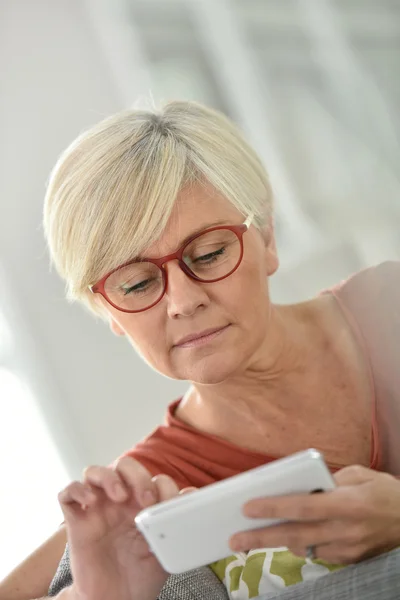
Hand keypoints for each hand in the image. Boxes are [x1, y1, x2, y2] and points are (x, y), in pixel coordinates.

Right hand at [58, 457, 194, 599]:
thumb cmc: (142, 574)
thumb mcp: (164, 547)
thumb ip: (174, 520)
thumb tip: (191, 494)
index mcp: (142, 503)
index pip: (151, 477)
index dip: (161, 485)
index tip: (166, 504)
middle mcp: (119, 501)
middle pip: (124, 466)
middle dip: (137, 475)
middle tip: (146, 498)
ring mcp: (97, 508)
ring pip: (94, 471)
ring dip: (107, 476)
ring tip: (119, 496)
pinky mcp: (76, 522)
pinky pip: (67, 493)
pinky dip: (77, 490)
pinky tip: (90, 502)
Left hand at [229, 465, 399, 564]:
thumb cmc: (385, 492)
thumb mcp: (360, 475)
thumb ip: (329, 481)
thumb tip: (302, 485)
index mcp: (348, 504)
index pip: (303, 507)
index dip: (273, 507)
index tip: (247, 507)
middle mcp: (347, 530)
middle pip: (296, 536)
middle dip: (261, 538)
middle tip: (234, 539)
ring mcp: (349, 550)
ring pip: (304, 548)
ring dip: (277, 542)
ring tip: (250, 538)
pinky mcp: (351, 560)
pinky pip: (318, 554)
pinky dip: (302, 545)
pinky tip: (288, 536)